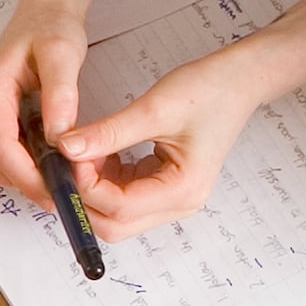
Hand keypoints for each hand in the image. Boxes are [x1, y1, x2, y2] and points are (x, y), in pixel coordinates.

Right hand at [0, 1, 90, 200]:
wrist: (41, 15)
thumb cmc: (49, 27)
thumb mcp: (63, 53)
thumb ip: (60, 95)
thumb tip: (59, 137)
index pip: (0, 148)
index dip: (28, 177)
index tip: (57, 192)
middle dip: (32, 184)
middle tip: (70, 191)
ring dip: (30, 179)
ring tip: (68, 176)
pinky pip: (3, 158)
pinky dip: (28, 168)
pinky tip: (55, 163)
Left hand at [54, 49, 258, 233]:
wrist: (238, 81)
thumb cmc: (209, 91)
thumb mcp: (153, 109)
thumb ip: (108, 132)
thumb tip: (68, 147)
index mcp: (183, 190)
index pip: (119, 207)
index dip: (85, 186)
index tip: (68, 156)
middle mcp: (179, 203)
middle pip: (115, 224)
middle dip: (86, 197)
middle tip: (71, 160)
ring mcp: (172, 198)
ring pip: (116, 214)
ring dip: (94, 190)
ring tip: (85, 152)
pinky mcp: (164, 187)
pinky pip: (125, 197)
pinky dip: (105, 181)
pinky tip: (99, 154)